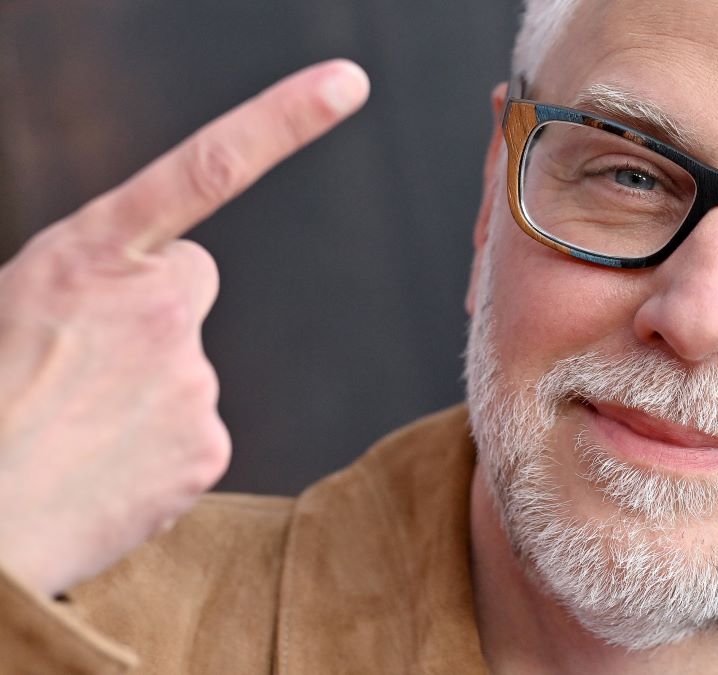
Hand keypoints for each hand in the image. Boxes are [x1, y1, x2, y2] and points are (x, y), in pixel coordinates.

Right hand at [0, 59, 368, 596]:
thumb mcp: (15, 303)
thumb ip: (85, 280)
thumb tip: (127, 291)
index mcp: (91, 253)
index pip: (205, 166)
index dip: (283, 119)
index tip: (347, 83)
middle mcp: (159, 303)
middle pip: (190, 283)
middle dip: (152, 312)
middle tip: (83, 363)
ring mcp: (193, 376)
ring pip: (186, 368)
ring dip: (144, 391)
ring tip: (75, 428)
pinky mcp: (210, 444)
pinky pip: (196, 433)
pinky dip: (158, 450)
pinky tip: (102, 469)